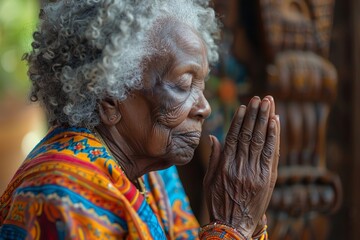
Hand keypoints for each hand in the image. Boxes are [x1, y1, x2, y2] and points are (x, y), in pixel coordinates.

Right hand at [203, 96, 279, 237]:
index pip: (233, 137)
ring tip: (269, 103)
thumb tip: (213, 137)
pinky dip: (274, 137)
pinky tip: (276, 123)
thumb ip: (214, 158)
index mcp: (225, 166)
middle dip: (255, 114)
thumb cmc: (219, 202)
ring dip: (266, 120)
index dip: (239, 120)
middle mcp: (240, 167)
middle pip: (249, 135)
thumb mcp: (209, 181)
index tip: (244, 106)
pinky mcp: (267, 179)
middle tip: (260, 98)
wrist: (234, 226)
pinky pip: (271, 154)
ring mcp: (255, 173)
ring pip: (261, 141)